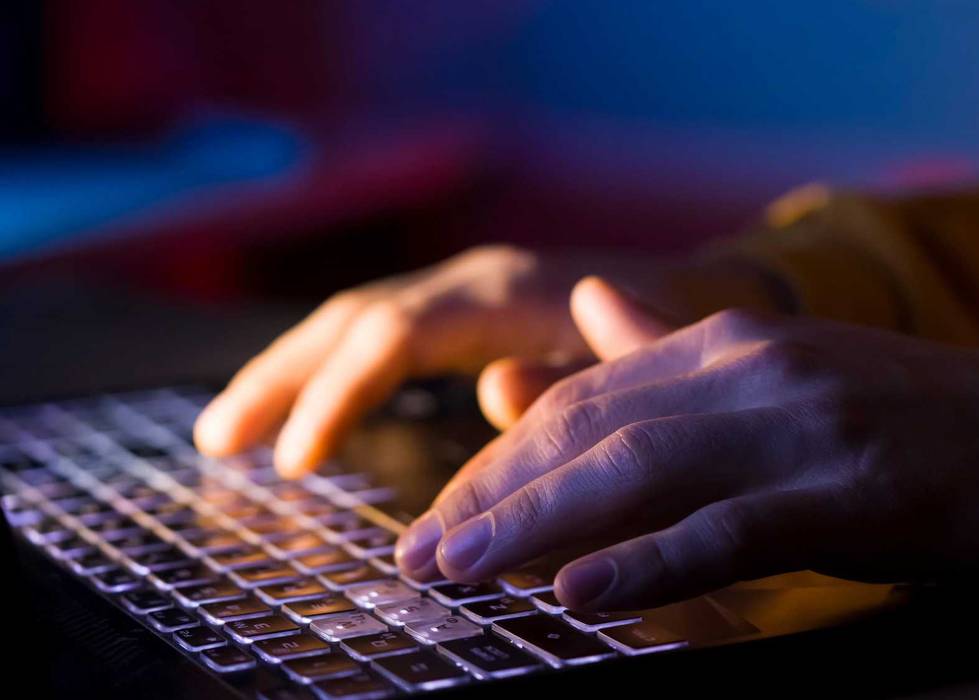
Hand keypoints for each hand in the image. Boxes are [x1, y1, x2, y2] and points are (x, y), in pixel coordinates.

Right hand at [193, 245, 780, 476]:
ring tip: (225, 433)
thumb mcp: (637, 368)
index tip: (297, 461)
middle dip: (281, 379)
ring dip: (287, 372)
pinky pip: (378, 331)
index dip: (339, 395)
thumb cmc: (677, 340)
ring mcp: (464, 290)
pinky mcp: (463, 310)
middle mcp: (473, 281)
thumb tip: (493, 392)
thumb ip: (572, 380)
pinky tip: (297, 411)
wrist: (708, 293)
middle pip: (352, 319)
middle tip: (217, 442)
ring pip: (353, 320)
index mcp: (507, 294)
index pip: (395, 335)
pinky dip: (328, 369)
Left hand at [396, 278, 978, 609]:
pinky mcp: (847, 490)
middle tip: (419, 553)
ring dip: (535, 524)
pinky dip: (645, 562)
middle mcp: (749, 367)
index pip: (582, 394)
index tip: (443, 512)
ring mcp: (798, 426)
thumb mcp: (779, 365)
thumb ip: (670, 342)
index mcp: (727, 338)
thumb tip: (582, 308)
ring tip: (459, 571)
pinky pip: (726, 530)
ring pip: (637, 473)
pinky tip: (578, 594)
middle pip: (589, 429)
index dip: (500, 455)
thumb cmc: (902, 413)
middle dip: (492, 492)